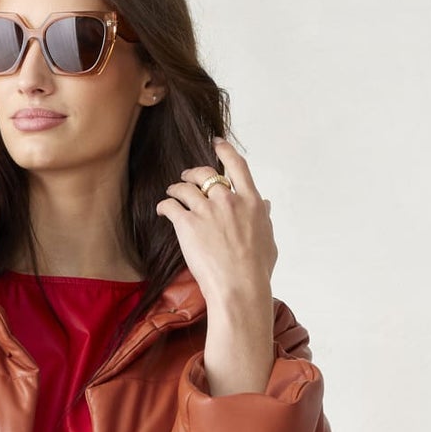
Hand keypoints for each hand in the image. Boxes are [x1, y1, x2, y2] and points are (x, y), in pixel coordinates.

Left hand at [154, 134, 276, 315]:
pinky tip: (162, 210)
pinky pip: (170, 206)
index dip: (225, 152)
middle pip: (206, 173)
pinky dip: (164, 206)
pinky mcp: (187, 225)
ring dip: (176, 188)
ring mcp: (207, 211)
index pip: (237, 166)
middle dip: (193, 172)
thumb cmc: (256, 270)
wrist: (239, 287)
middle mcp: (228, 200)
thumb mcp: (268, 239)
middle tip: (186, 176)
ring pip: (185, 188)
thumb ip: (265, 218)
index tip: (217, 144)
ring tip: (171, 192)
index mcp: (251, 202)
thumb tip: (266, 205)